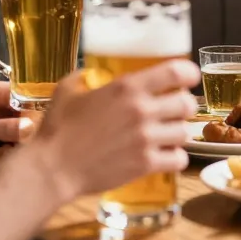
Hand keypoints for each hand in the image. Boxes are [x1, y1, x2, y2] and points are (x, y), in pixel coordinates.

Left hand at [0, 81, 34, 162]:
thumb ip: (4, 128)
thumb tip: (32, 127)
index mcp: (2, 92)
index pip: (32, 98)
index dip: (38, 116)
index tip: (36, 135)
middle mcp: (7, 101)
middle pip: (31, 115)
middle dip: (27, 133)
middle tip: (16, 148)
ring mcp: (4, 117)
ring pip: (26, 128)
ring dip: (19, 143)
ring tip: (2, 154)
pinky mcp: (1, 131)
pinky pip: (17, 138)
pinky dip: (12, 148)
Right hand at [33, 59, 200, 201]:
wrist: (52, 168)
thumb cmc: (57, 129)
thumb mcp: (68, 90)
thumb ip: (84, 76)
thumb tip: (90, 71)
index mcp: (127, 87)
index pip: (177, 71)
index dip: (188, 73)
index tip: (187, 78)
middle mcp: (142, 110)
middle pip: (187, 103)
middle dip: (184, 106)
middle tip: (175, 110)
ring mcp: (146, 138)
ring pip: (185, 132)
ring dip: (179, 132)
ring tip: (168, 135)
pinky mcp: (145, 164)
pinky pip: (179, 159)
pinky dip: (176, 158)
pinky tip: (165, 156)